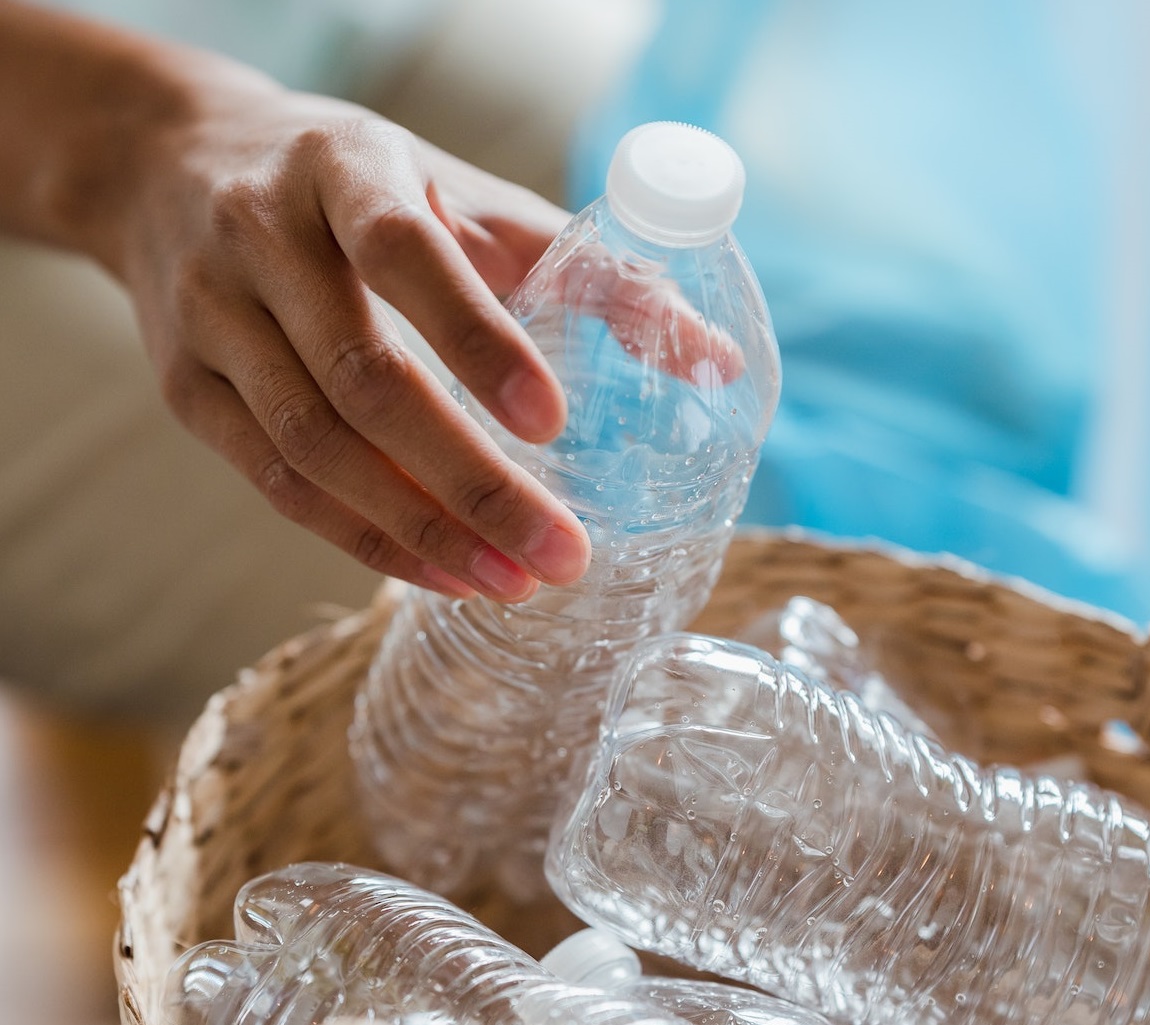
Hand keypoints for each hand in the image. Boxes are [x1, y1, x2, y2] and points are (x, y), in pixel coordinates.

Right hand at [104, 61, 590, 601]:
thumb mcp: (464, 197)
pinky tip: (441, 573)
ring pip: (312, 447)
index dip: (478, 341)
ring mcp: (212, 319)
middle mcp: (262, 239)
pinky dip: (362, 537)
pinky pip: (276, 482)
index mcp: (344, 169)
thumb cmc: (357, 187)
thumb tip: (716, 360)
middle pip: (362, 379)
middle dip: (469, 481)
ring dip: (417, 529)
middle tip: (561, 553)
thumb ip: (587, 269)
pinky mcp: (187, 390)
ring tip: (511, 582)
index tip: (555, 424)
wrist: (174, 168)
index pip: (406, 255)